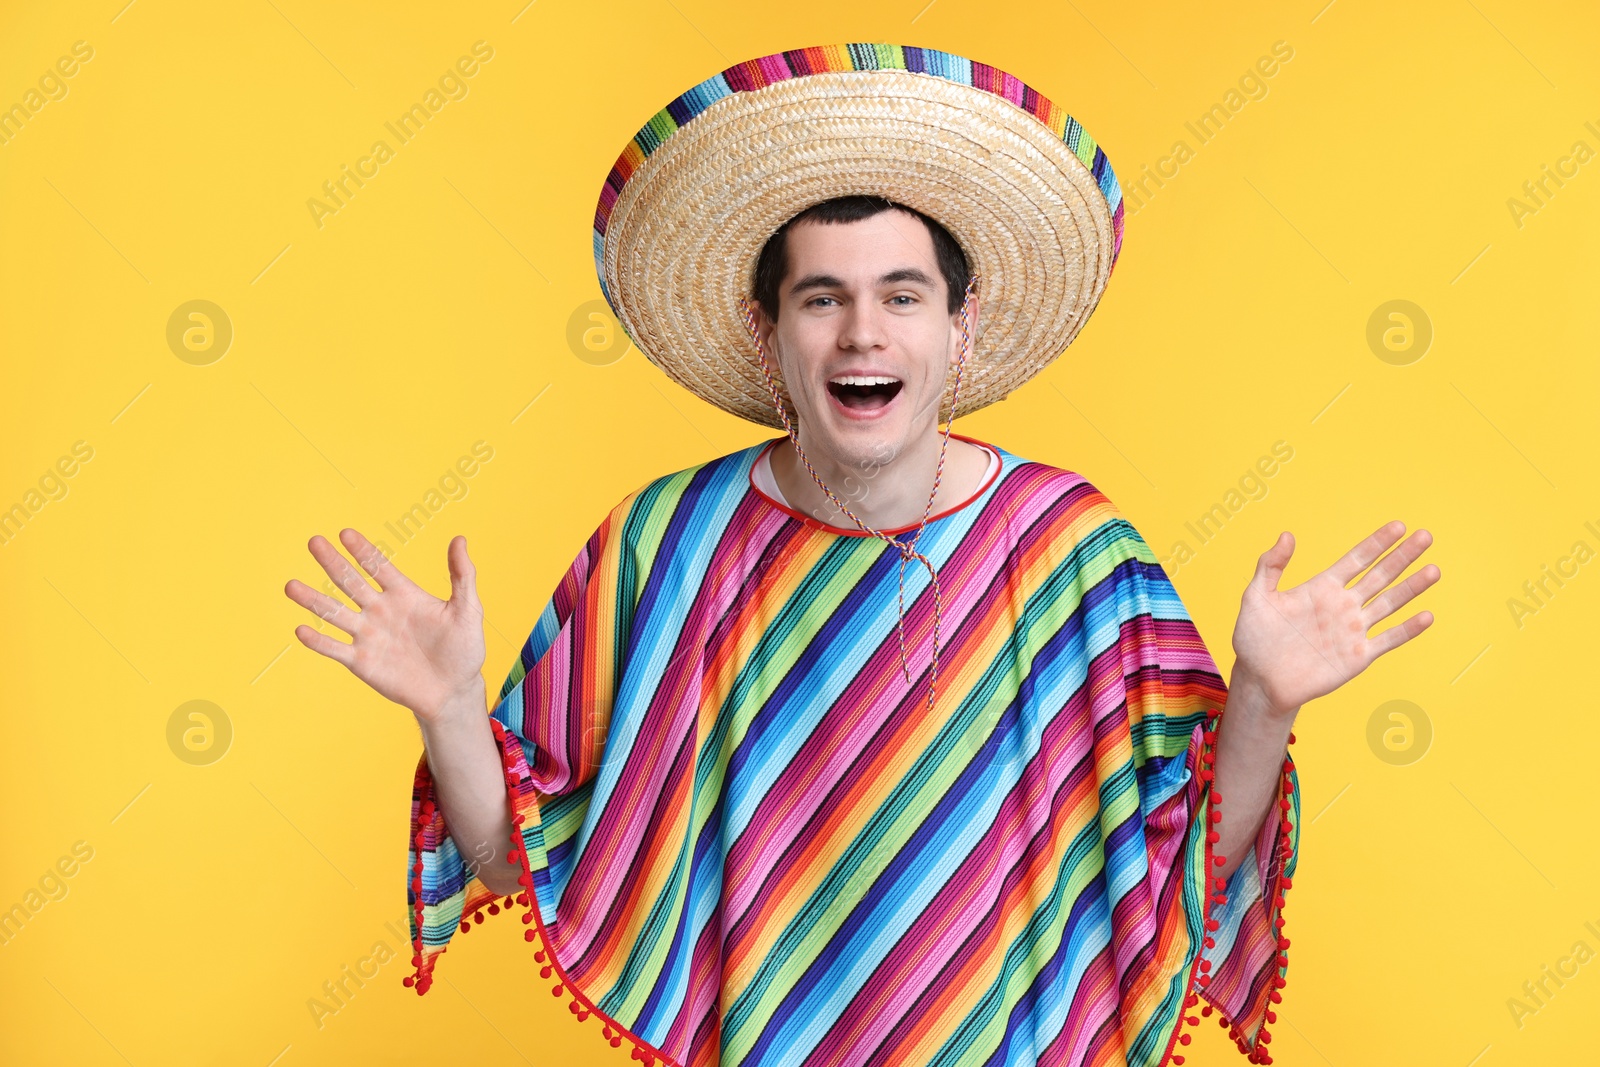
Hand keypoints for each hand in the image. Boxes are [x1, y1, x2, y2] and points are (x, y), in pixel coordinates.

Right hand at [284, 530, 486, 723]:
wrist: (453, 690)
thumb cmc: (463, 649)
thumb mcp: (468, 610)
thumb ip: (462, 575)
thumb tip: (460, 539)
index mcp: (404, 595)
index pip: (378, 566)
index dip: (363, 550)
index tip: (345, 533)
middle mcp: (381, 611)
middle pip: (351, 582)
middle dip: (332, 563)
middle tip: (313, 542)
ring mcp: (369, 636)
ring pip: (335, 613)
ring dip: (313, 599)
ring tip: (290, 585)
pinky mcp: (362, 662)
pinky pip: (336, 649)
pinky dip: (319, 641)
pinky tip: (301, 629)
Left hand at [1231, 521, 1439, 715]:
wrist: (1260, 680)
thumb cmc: (1254, 639)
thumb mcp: (1256, 597)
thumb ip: (1270, 566)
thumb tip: (1286, 534)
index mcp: (1322, 588)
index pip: (1356, 559)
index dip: (1377, 543)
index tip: (1399, 526)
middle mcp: (1342, 606)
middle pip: (1380, 576)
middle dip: (1403, 556)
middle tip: (1426, 536)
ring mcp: (1352, 630)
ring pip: (1389, 604)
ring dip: (1412, 587)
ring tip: (1434, 569)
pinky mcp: (1357, 656)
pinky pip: (1387, 640)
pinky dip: (1407, 630)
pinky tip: (1426, 616)